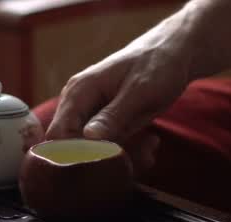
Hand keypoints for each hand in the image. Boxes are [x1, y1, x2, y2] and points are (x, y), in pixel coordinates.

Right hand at [45, 16, 194, 172]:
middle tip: (139, 156)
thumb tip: (88, 138)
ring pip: (90, 149)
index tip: (108, 162)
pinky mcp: (100, 120)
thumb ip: (113, 116)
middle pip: (72, 146)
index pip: (58, 135)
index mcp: (79, 92)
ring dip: (119, 155)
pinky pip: (104, 144)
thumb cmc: (157, 65)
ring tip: (149, 148)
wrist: (172, 50)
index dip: (76, 155)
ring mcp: (87, 112)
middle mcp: (76, 103)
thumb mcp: (140, 93)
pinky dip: (126, 150)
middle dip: (102, 158)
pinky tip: (149, 145)